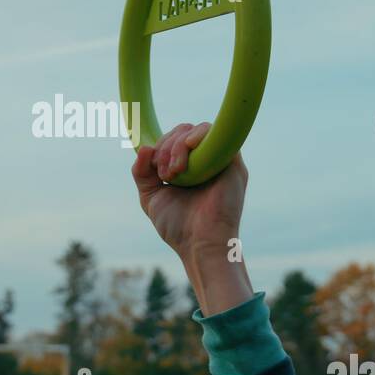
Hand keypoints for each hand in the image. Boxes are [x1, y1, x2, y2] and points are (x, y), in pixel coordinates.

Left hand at [131, 122, 252, 315]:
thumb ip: (142, 172)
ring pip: (197, 130)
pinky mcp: (233, 163)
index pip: (174, 139)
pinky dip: (198, 136)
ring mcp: (221, 160)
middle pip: (183, 131)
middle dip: (166, 147)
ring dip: (177, 145)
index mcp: (190, 167)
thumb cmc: (178, 226)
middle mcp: (207, 161)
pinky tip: (188, 148)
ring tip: (174, 173)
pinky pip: (217, 134)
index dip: (160, 146)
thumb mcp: (151, 196)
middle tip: (165, 174)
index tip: (154, 169)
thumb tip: (144, 147)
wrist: (200, 244)